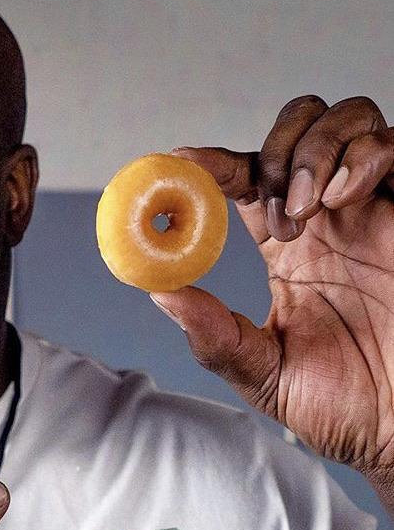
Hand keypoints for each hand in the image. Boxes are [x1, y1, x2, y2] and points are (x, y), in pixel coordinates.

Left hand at [150, 95, 393, 480]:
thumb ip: (213, 335)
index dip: (214, 164)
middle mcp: (330, 222)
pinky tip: (340, 198)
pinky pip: (393, 148)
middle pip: (299, 131)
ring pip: (347, 122)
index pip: (246, 182)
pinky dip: (360, 156)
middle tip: (272, 209)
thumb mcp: (261, 372)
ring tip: (304, 209)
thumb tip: (159, 293)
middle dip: (276, 150)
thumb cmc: (341, 407)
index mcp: (288, 252)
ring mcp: (374, 213)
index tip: (181, 163)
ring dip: (312, 151)